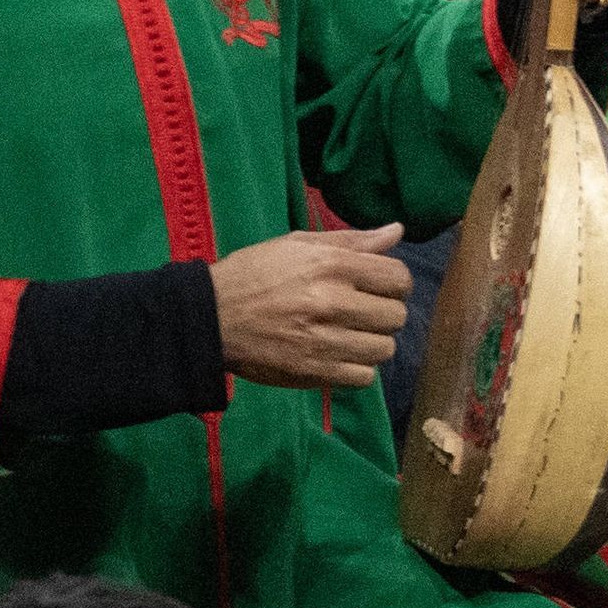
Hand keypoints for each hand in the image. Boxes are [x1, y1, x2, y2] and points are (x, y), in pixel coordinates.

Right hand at [213, 223, 410, 389]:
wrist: (209, 317)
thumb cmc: (254, 274)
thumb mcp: (298, 245)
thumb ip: (352, 240)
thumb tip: (396, 231)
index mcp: (331, 264)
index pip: (399, 278)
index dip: (395, 284)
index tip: (378, 288)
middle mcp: (332, 301)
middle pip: (396, 316)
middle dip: (384, 314)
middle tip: (362, 313)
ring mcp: (323, 339)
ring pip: (385, 349)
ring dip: (372, 343)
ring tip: (350, 335)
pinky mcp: (313, 371)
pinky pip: (364, 377)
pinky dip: (357, 369)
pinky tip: (339, 355)